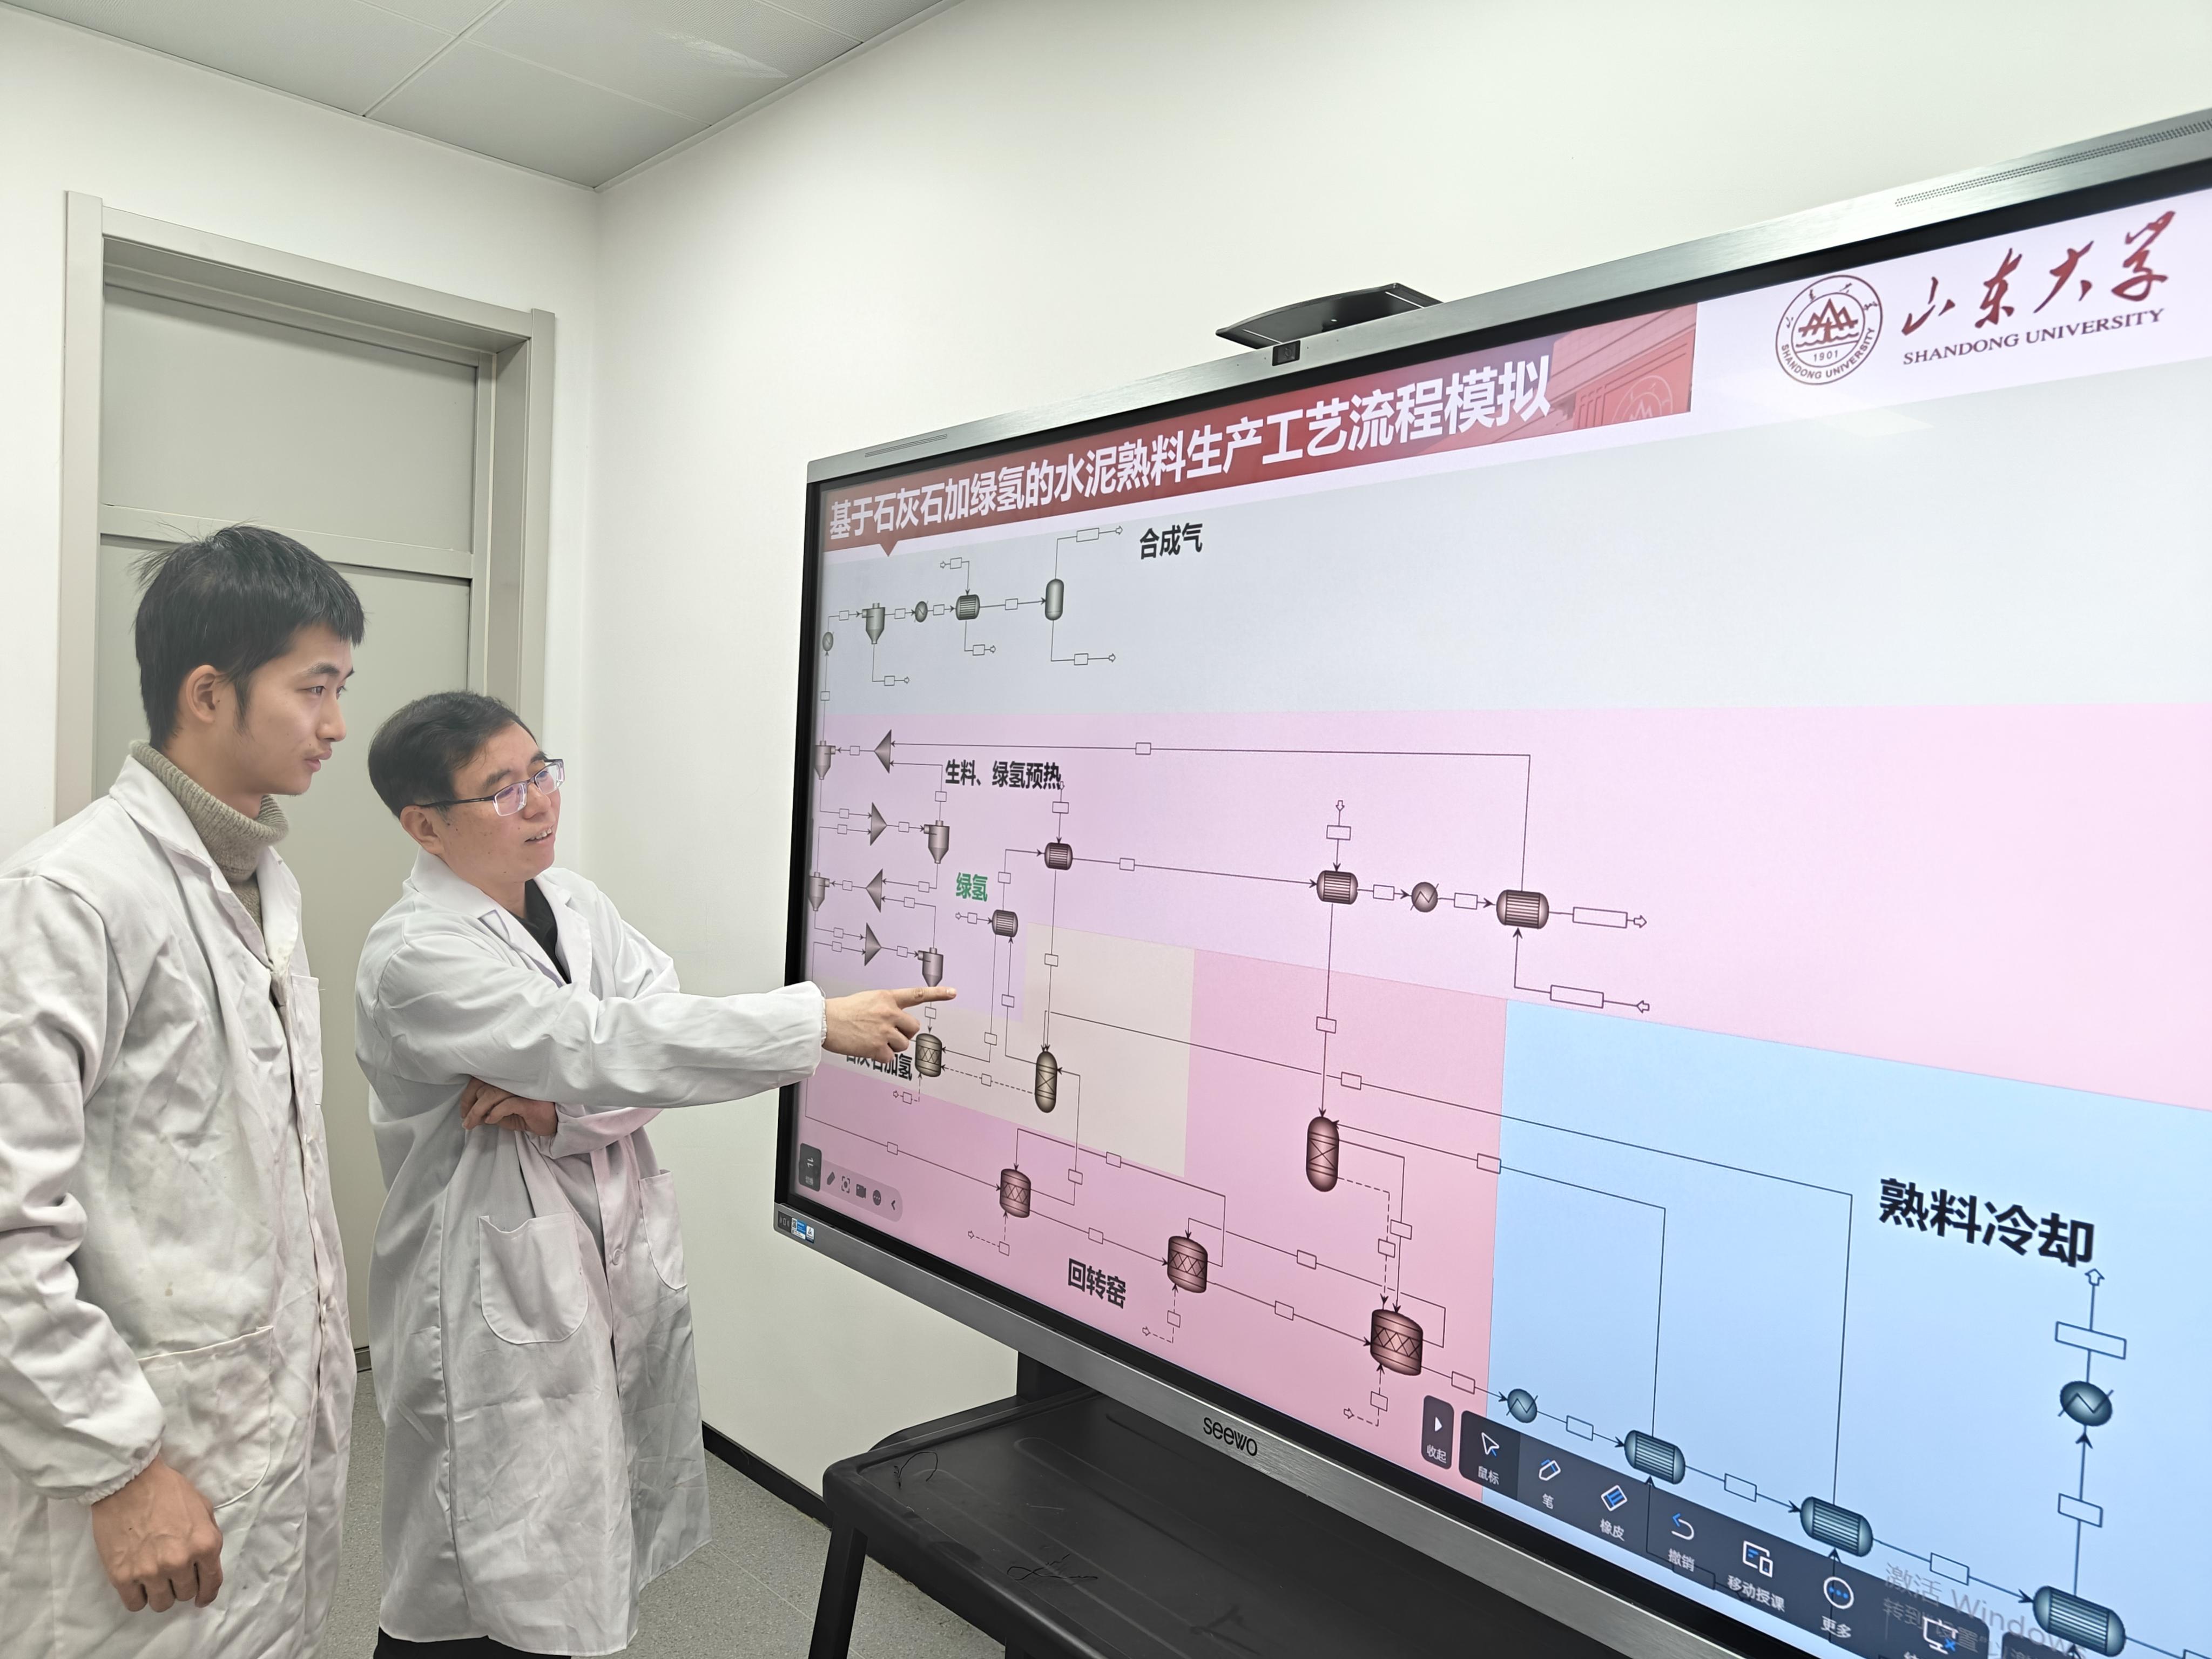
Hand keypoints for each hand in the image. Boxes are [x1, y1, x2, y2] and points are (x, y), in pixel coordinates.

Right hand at [90, 1455, 222, 1611]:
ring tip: (154, 1579)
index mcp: (205, 1544)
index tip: (202, 1598)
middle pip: (185, 1594)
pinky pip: (135, 1604)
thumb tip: (208, 1562)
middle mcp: (181, 1562)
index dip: (207, 1593)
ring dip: (160, 1594)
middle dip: (182, 1586)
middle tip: (172, 1574)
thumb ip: (209, 1535)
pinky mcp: (123, 1577)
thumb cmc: (168, 1489)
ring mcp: (151, 1572)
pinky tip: (137, 1584)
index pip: (212, 1583)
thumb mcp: (203, 1507)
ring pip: (161, 1604)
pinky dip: (138, 1596)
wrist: (128, 1482)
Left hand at [460, 1076, 558, 1135]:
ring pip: (493, 1094)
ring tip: (472, 1124)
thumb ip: (489, 1111)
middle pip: (485, 1087)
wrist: (555, 1123)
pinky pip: (508, 1103)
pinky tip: (491, 1120)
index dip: (468, 1095)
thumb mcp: (505, 1114)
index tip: (463, 1111)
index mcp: (507, 1080)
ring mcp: (523, 1089)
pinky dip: (496, 1112)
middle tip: (466, 1122)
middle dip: (471, 1106)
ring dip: (478, 1111)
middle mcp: (514, 1080)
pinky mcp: (530, 1101)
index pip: (481, 1080)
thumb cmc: (530, 1115)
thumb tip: (470, 1115)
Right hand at [823, 986, 955, 1062]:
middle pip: (913, 1027)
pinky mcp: (877, 1047)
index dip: (938, 994)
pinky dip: (881, 1057)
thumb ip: (886, 1006)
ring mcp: (884, 1030)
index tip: (953, 993)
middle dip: (904, 1032)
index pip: (917, 994)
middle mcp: (889, 1012)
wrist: (823, 1021)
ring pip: (904, 1044)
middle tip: (887, 1032)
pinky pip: (890, 1058)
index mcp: (887, 997)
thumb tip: (897, 1019)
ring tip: (874, 1039)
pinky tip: (868, 1049)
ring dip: (892, 1046)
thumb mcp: (868, 999)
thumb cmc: (842, 1011)